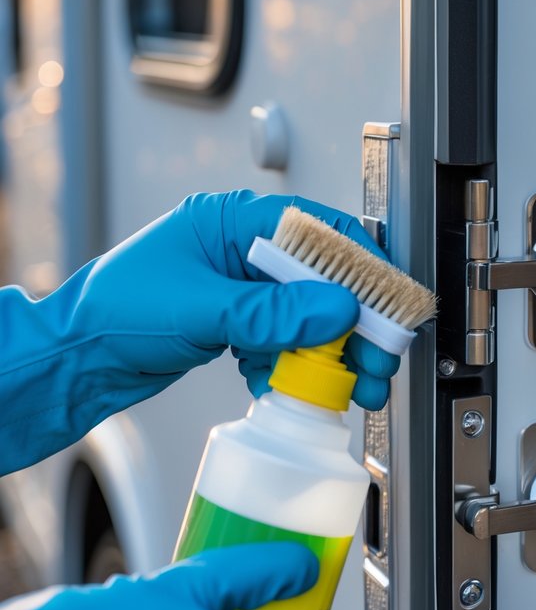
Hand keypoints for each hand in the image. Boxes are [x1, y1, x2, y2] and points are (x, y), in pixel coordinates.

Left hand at [0, 191, 399, 469]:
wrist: (72, 360)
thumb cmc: (113, 311)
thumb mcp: (201, 309)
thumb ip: (272, 311)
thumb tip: (335, 308)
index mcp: (234, 221)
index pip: (320, 233)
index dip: (361, 269)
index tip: (389, 306)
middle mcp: (241, 250)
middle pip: (320, 281)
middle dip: (353, 325)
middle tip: (377, 362)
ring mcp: (238, 289)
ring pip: (304, 317)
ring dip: (329, 353)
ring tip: (351, 386)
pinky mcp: (232, 324)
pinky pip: (280, 342)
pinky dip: (291, 367)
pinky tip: (291, 388)